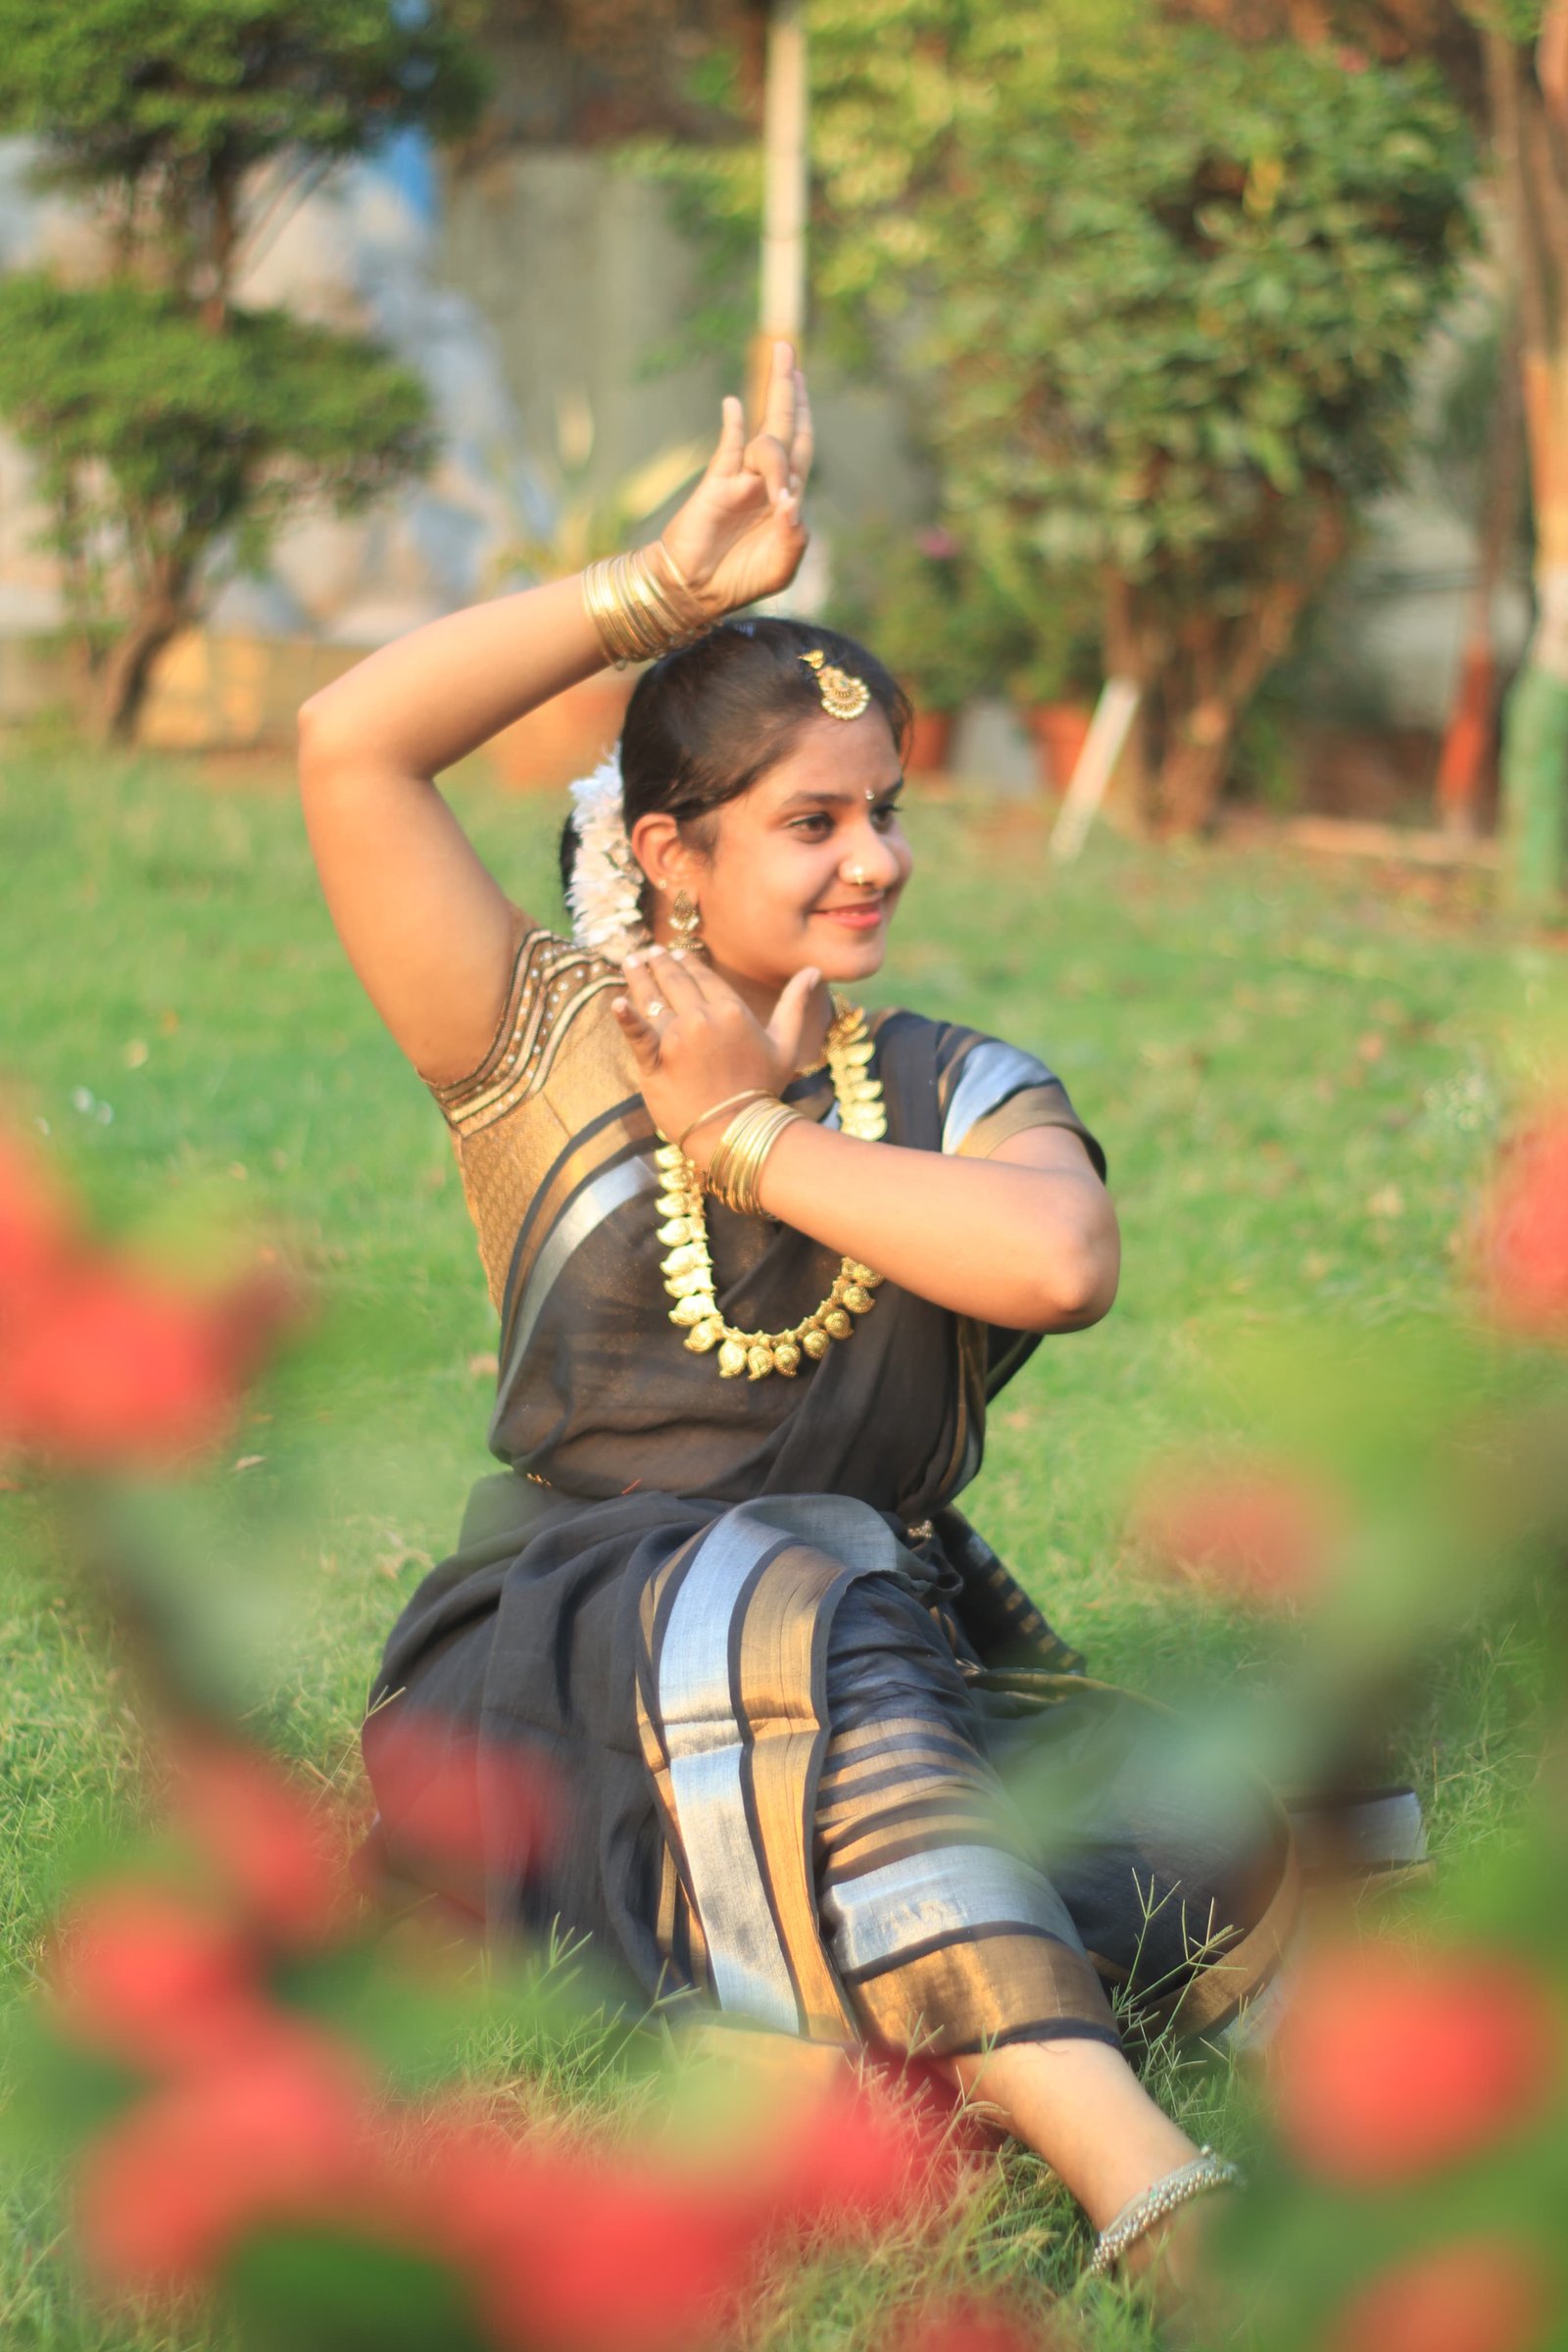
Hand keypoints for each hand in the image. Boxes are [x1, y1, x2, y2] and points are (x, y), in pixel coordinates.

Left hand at [612, 945, 823, 1161]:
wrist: (738, 1131)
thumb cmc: (763, 1089)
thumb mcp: (786, 1044)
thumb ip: (795, 1004)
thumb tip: (814, 971)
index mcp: (730, 1010)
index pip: (702, 977)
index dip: (687, 962)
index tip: (675, 953)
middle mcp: (701, 1018)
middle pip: (674, 982)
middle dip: (659, 963)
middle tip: (647, 952)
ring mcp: (675, 1039)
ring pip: (652, 999)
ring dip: (638, 977)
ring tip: (630, 962)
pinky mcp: (654, 1062)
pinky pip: (636, 1035)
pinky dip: (625, 1017)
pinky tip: (616, 1001)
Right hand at [658, 342, 812, 616]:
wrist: (696, 591)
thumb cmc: (741, 578)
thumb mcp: (781, 565)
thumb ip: (793, 535)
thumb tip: (791, 502)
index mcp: (786, 496)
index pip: (801, 447)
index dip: (804, 415)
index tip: (802, 380)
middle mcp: (765, 481)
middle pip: (783, 426)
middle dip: (788, 389)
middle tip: (786, 348)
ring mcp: (740, 480)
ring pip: (765, 441)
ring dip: (778, 434)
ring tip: (780, 427)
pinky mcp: (716, 486)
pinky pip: (728, 451)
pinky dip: (733, 429)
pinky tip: (734, 406)